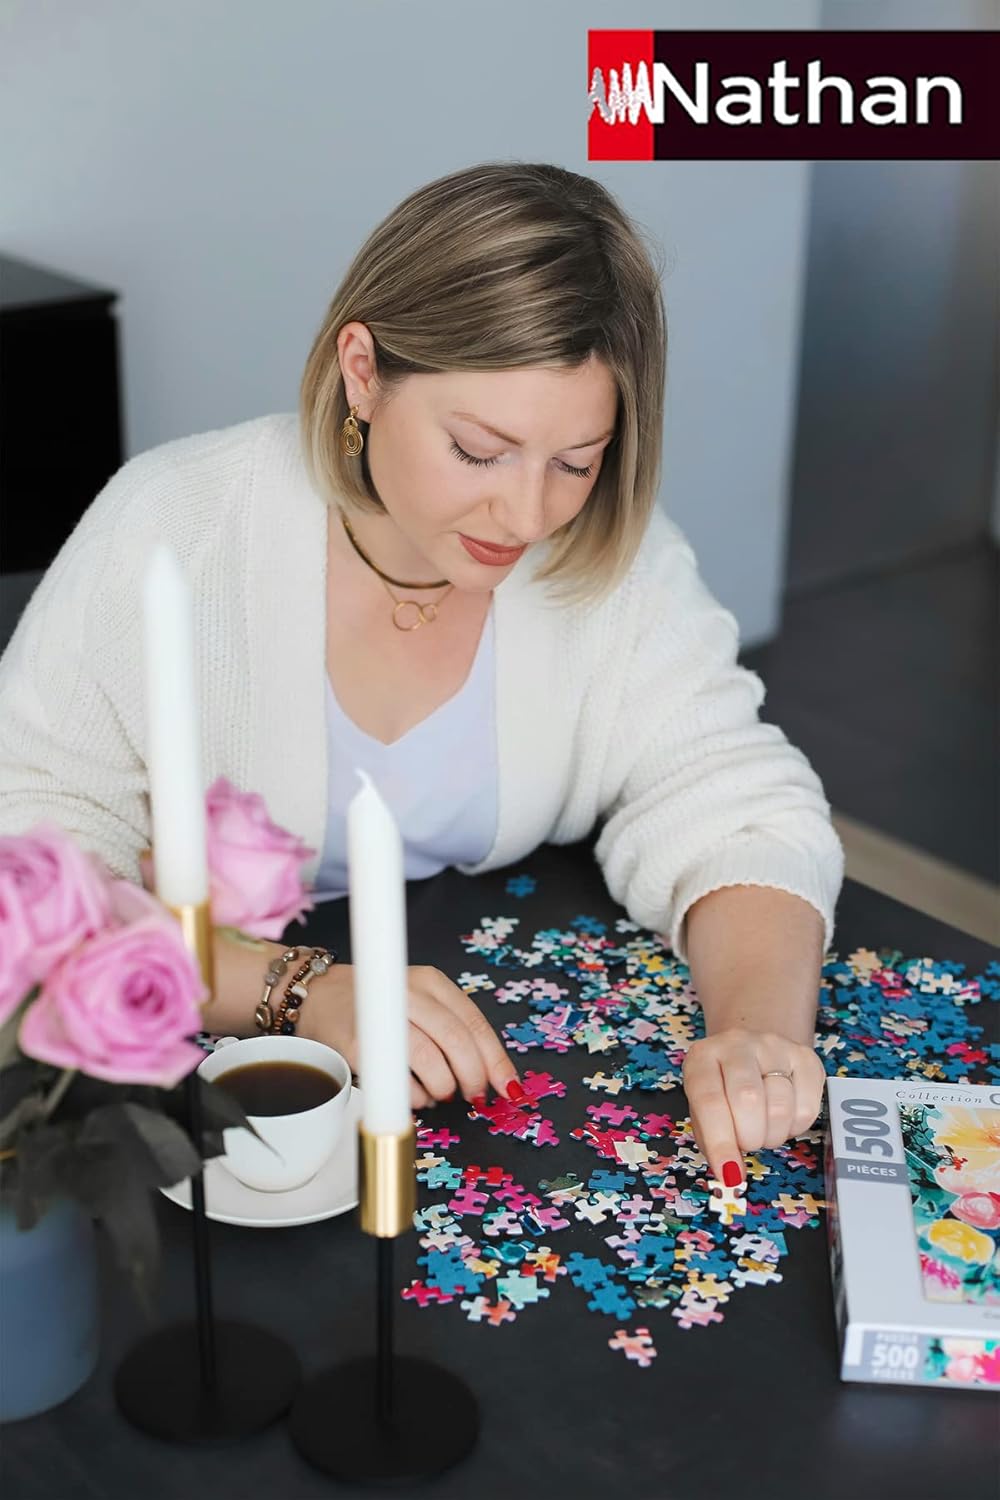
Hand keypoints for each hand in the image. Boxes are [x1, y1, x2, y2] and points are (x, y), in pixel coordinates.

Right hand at [303, 963, 518, 1110]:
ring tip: (439, 1094)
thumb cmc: (376, 1005)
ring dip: (442, 1087)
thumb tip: (490, 1076)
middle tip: (473, 1096)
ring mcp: (380, 1016)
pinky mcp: (356, 1042)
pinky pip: (396, 1078)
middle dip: (471, 1077)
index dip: (495, 1059)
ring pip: (429, 1058)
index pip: (474, 1022)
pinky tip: (414, 1095)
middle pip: (456, 1040)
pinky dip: (412, 1095)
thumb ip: (453, 1031)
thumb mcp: (421, 1004)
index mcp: (432, 982)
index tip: (507, 1087)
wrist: (316, 996)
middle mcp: (408, 992)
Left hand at [681, 1027, 825, 1185]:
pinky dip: (795, 1127)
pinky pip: (808, 1108)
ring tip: (763, 1129)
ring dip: (772, 1135)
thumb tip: (731, 1175)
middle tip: (747, 1143)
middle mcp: (738, 1045)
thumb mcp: (704, 1110)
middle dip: (749, 1138)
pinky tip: (783, 1118)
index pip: (709, 1101)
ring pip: (781, 1107)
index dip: (720, 1142)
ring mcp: (774, 1047)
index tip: (729, 1174)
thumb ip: (712, 1141)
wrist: (750, 1050)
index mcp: (703, 1057)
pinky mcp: (805, 1057)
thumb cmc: (723, 1089)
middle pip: (748, 1100)